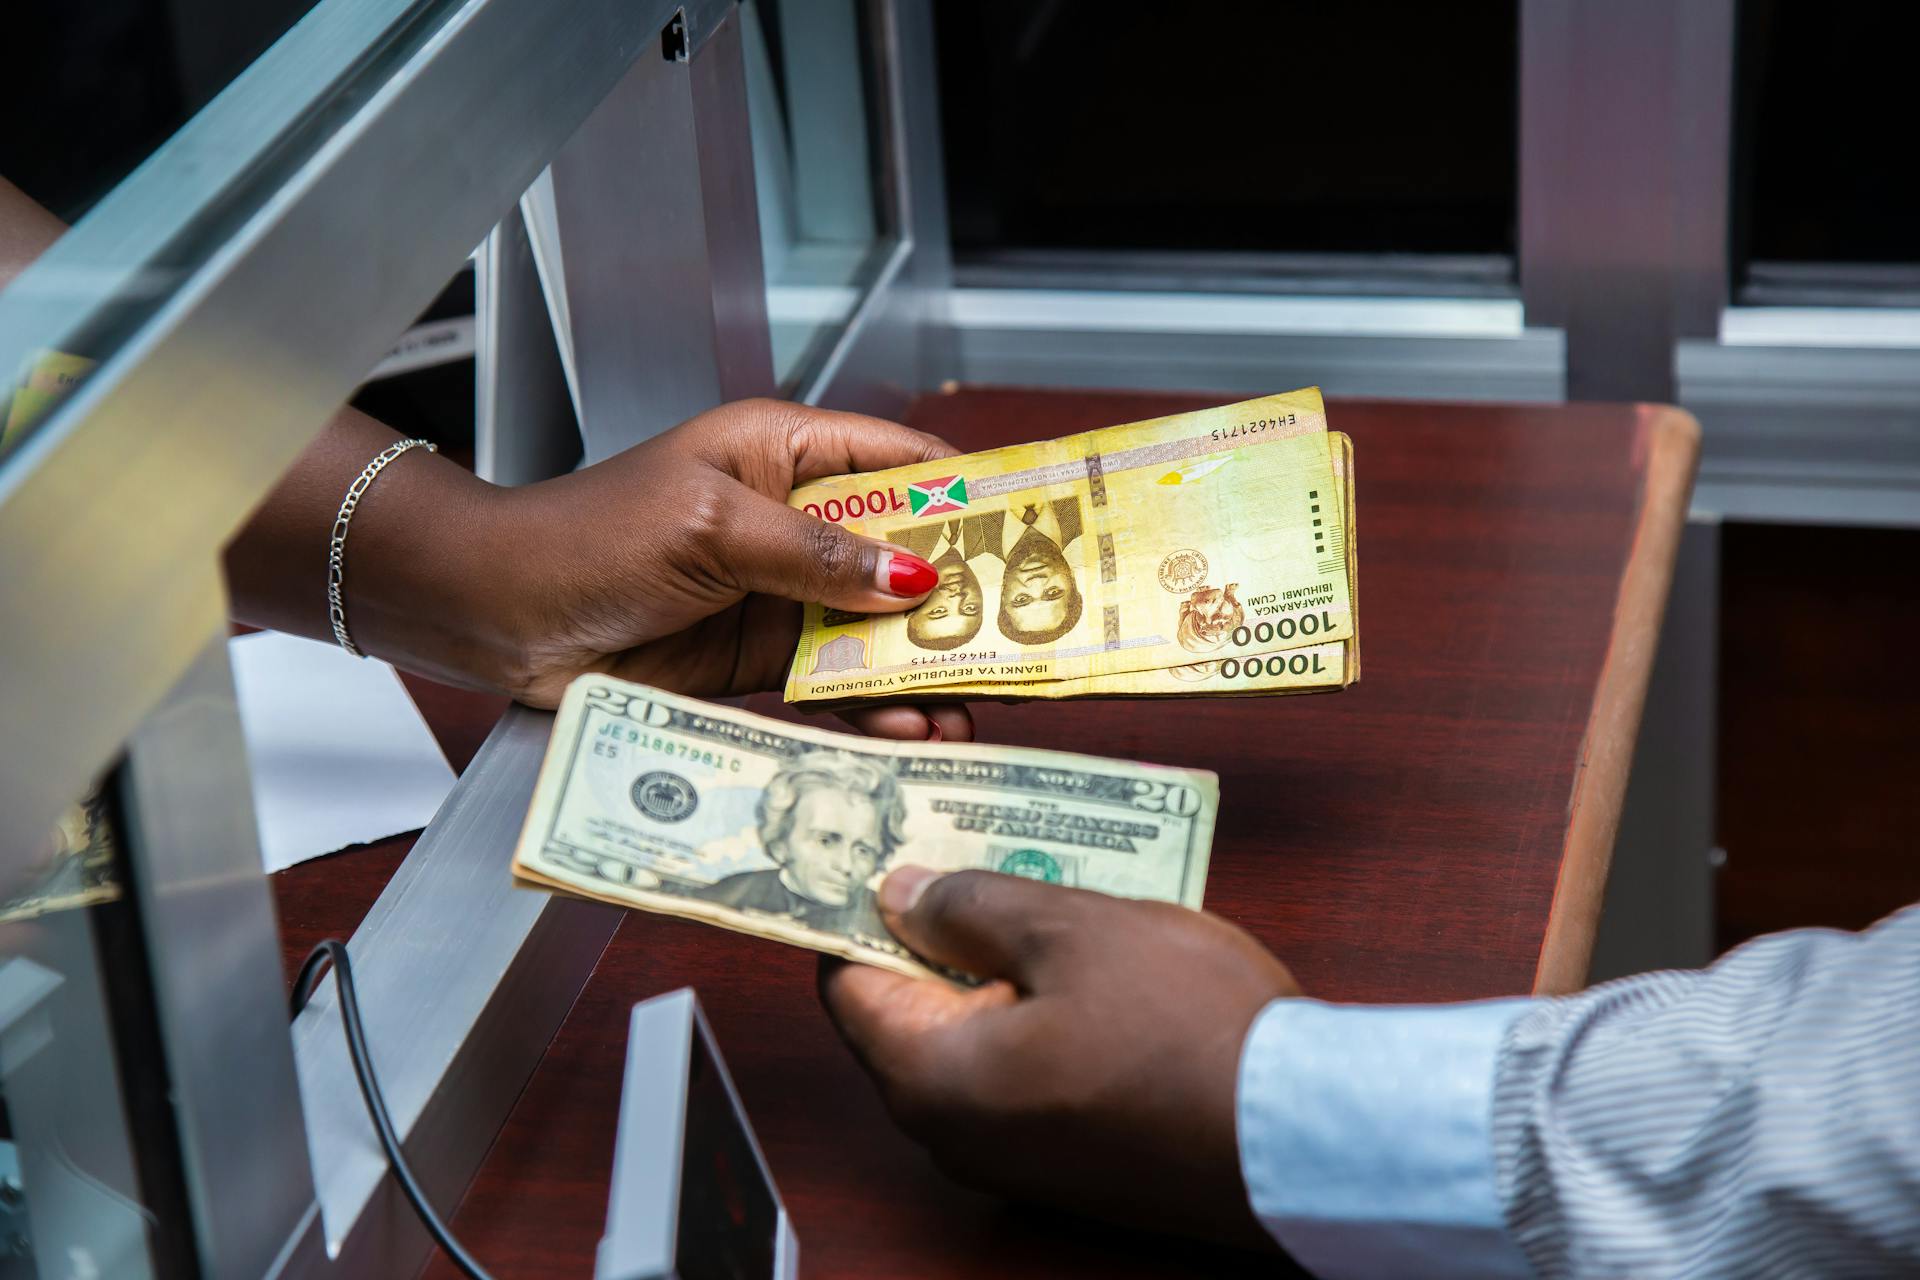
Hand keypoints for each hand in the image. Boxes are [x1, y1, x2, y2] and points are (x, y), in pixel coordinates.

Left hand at [343, 399, 971, 741]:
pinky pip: (830, 684)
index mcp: (783, 453)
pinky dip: (869, 710)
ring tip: (964, 711)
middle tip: (1018, 646)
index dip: (968, 499)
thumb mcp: (712, 529)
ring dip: (919, 672)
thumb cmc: (587, 539)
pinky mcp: (755, 660)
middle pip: (901, 557)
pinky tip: (904, 732)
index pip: (899, 467)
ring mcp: (778, 594)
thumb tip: (913, 577)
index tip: (1031, 537)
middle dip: (957, 603)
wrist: (498, 617)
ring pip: (873, 632)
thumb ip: (815, 554)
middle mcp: (791, 521)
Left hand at [820, 867, 1299, 1245]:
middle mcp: (955, 1132)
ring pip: (975, 1033)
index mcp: (930, 1079)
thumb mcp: (1071, 930)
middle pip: (910, 1007)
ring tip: (1041, 882)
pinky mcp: (1072, 1157)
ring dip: (996, 960)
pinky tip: (1085, 951)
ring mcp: (1014, 1154)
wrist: (1300, 1137)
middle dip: (936, 923)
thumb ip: (971, 905)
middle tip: (972, 842)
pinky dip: (1037, 1006)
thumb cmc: (1184, 1028)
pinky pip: (1025, 1066)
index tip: (884, 841)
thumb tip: (900, 893)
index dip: (860, 903)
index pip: (847, 980)